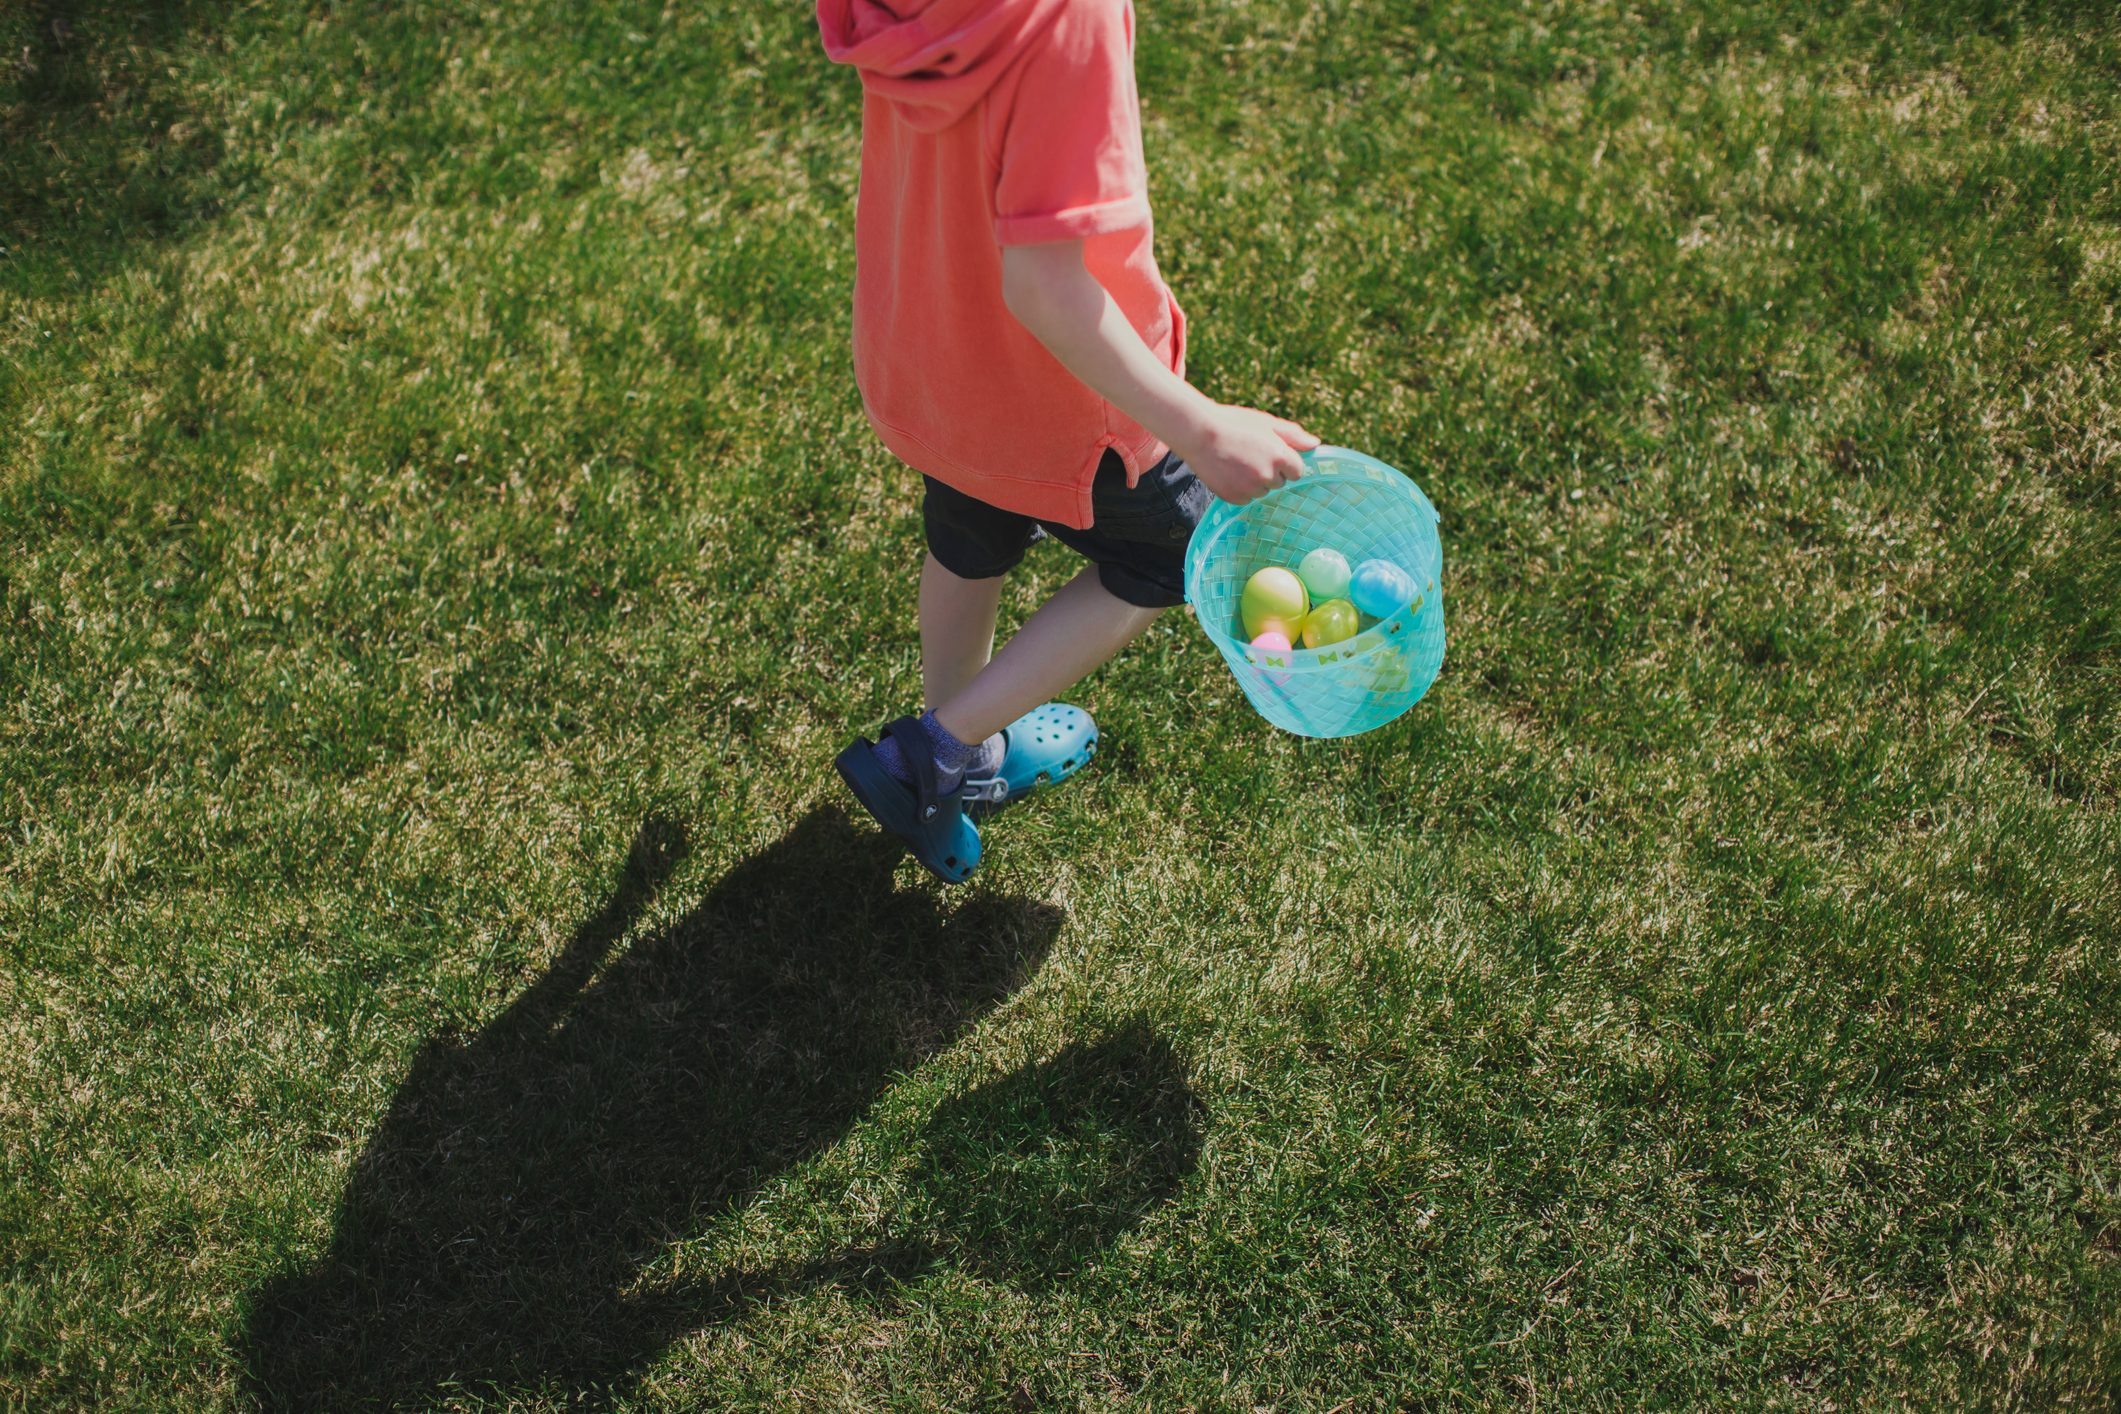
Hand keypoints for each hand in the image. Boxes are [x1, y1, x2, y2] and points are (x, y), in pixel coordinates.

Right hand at [1172, 403, 1320, 505]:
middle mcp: (1268, 476)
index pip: (1297, 471)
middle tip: (1250, 455)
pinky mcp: (1234, 498)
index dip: (1285, 462)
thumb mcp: (1266, 422)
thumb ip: (1294, 435)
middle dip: (1270, 472)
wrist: (1197, 433)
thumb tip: (1316, 444)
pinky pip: (1245, 499)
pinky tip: (1228, 473)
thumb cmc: (1233, 423)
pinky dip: (1239, 489)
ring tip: (1237, 463)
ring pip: (1261, 492)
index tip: (1271, 453)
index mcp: (1280, 456)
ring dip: (1254, 482)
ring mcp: (1250, 489)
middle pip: (1279, 483)